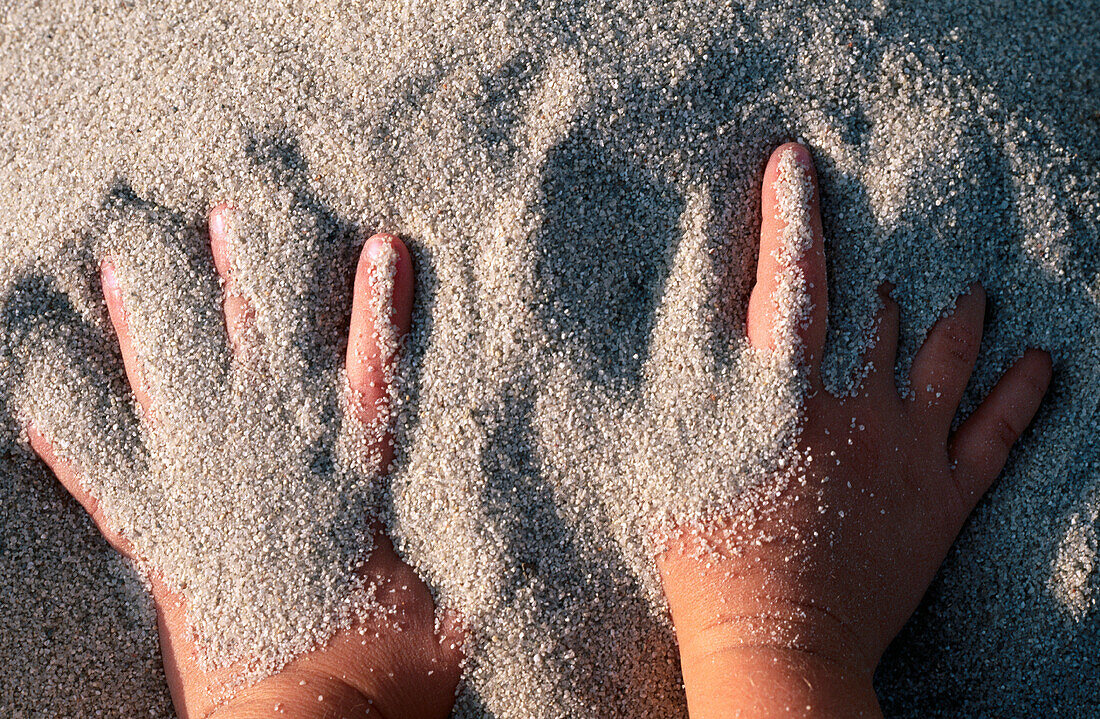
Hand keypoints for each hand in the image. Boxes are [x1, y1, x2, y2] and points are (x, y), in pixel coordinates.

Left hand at [28, 206, 462, 718]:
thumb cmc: (389, 674)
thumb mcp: (452, 608)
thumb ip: (462, 553)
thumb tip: (508, 525)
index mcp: (351, 479)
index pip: (375, 375)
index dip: (382, 310)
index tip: (384, 245)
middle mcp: (276, 469)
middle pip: (261, 359)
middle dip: (246, 283)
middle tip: (226, 215)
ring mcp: (213, 499)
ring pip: (175, 395)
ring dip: (147, 329)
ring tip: (119, 268)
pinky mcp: (163, 546)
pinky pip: (108, 484)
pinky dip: (73, 440)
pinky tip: (39, 395)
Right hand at [657, 144, 1051, 717]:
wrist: (776, 641)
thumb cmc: (709, 555)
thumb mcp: (673, 458)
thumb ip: (690, 388)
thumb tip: (698, 332)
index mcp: (783, 393)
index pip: (792, 280)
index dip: (793, 214)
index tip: (797, 163)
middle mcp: (855, 405)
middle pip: (877, 311)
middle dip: (878, 266)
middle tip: (886, 237)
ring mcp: (907, 449)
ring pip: (949, 357)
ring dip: (960, 316)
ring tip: (975, 288)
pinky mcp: (943, 498)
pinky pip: (999, 433)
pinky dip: (1026, 393)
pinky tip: (1044, 358)